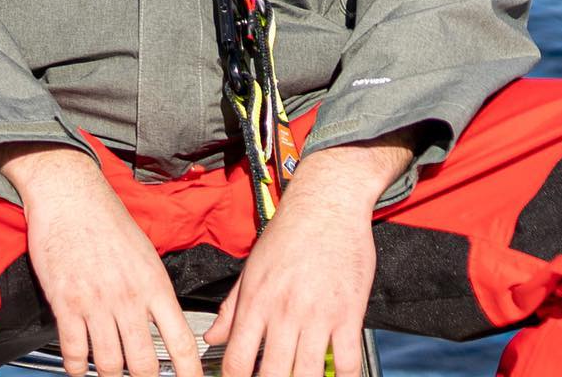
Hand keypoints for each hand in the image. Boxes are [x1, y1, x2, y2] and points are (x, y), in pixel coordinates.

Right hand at [0, 143, 202, 376]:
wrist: (70, 194)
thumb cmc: (106, 218)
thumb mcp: (144, 251)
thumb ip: (153, 290)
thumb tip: (163, 324)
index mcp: (153, 283)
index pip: (180, 341)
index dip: (190, 373)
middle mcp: (128, 297)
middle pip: (144, 365)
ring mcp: (97, 303)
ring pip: (109, 365)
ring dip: (110, 374)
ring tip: (110, 372)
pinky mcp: (66, 303)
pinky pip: (75, 353)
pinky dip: (78, 367)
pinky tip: (80, 365)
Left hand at [204, 134, 414, 376]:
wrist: (327, 202)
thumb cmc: (289, 232)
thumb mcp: (252, 266)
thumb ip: (232, 306)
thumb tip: (212, 337)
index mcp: (257, 300)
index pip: (237, 360)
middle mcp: (284, 311)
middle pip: (271, 376)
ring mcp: (317, 315)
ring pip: (307, 375)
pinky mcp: (348, 314)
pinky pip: (346, 364)